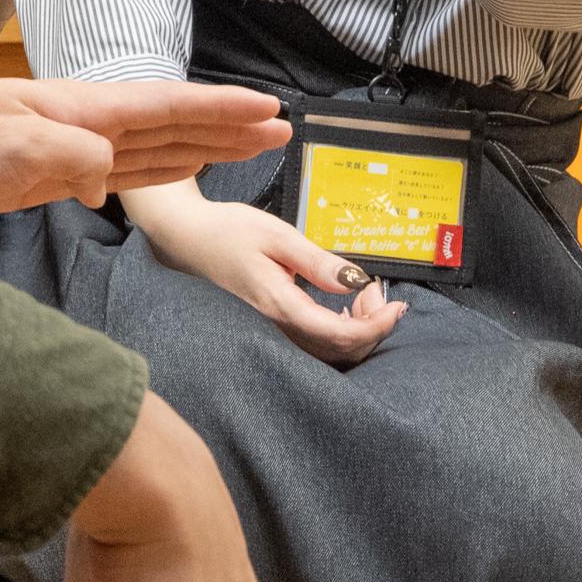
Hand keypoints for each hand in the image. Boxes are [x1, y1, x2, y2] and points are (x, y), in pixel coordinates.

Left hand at [0, 66, 285, 221]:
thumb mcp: (15, 149)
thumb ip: (75, 159)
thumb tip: (110, 177)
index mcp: (78, 109)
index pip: (165, 106)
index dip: (219, 110)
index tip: (271, 110)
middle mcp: (77, 124)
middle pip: (167, 123)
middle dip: (224, 126)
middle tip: (280, 129)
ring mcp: (58, 149)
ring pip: (145, 148)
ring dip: (195, 148)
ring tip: (242, 147)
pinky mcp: (36, 177)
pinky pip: (111, 174)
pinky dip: (147, 174)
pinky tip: (161, 175)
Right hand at [123, 185, 404, 368]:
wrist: (185, 237)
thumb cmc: (228, 231)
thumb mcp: (277, 236)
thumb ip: (318, 262)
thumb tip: (356, 282)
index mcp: (280, 306)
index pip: (341, 335)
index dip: (376, 325)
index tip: (396, 304)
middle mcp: (277, 328)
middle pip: (339, 350)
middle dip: (371, 324)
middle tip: (377, 290)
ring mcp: (272, 331)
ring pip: (328, 350)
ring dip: (356, 327)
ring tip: (363, 293)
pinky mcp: (270, 327)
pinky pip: (314, 342)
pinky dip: (338, 328)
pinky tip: (341, 304)